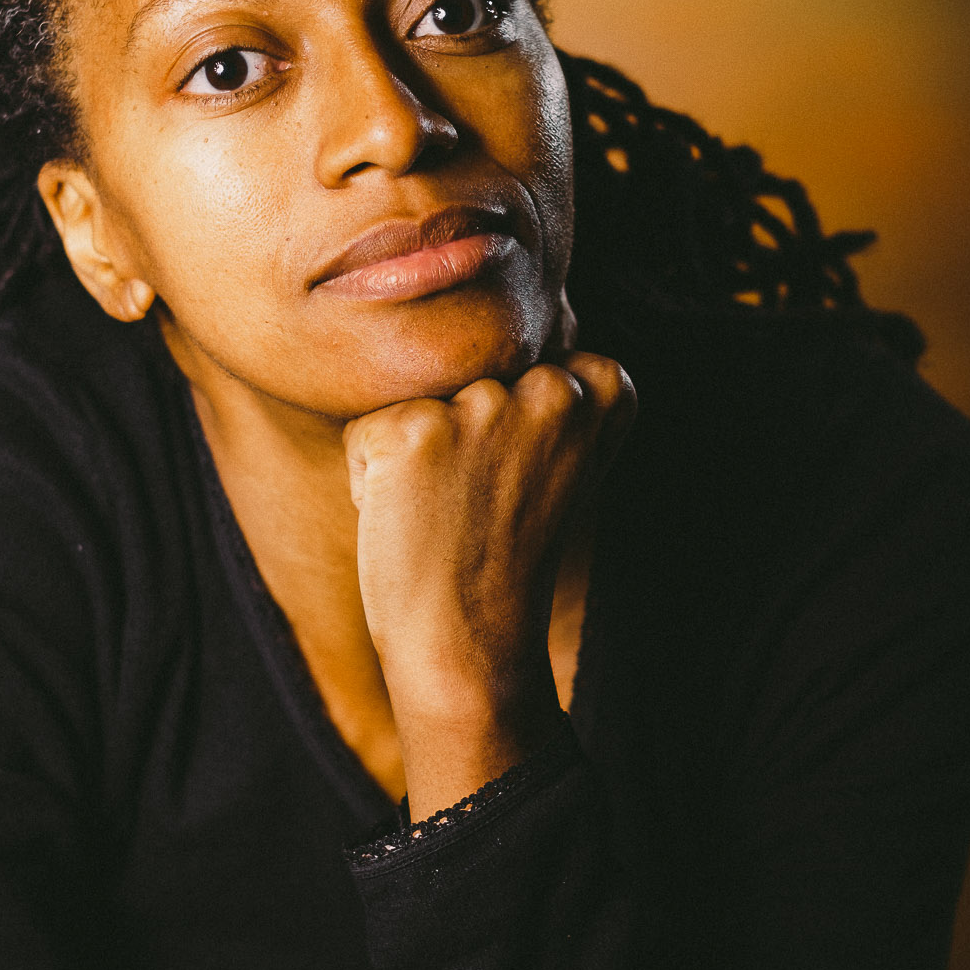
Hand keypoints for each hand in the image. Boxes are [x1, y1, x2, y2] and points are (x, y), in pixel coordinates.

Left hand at [342, 349, 635, 815]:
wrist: (472, 643)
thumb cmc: (508, 551)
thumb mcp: (566, 458)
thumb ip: (562, 389)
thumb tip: (536, 326)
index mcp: (602, 387)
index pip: (533, 354)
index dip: (513, 423)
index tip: (527, 483)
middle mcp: (551, 386)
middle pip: (471, 372)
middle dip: (462, 429)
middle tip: (483, 503)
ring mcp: (482, 406)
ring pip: (418, 398)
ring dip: (417, 452)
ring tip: (446, 512)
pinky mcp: (413, 430)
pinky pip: (366, 432)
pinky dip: (370, 478)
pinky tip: (409, 521)